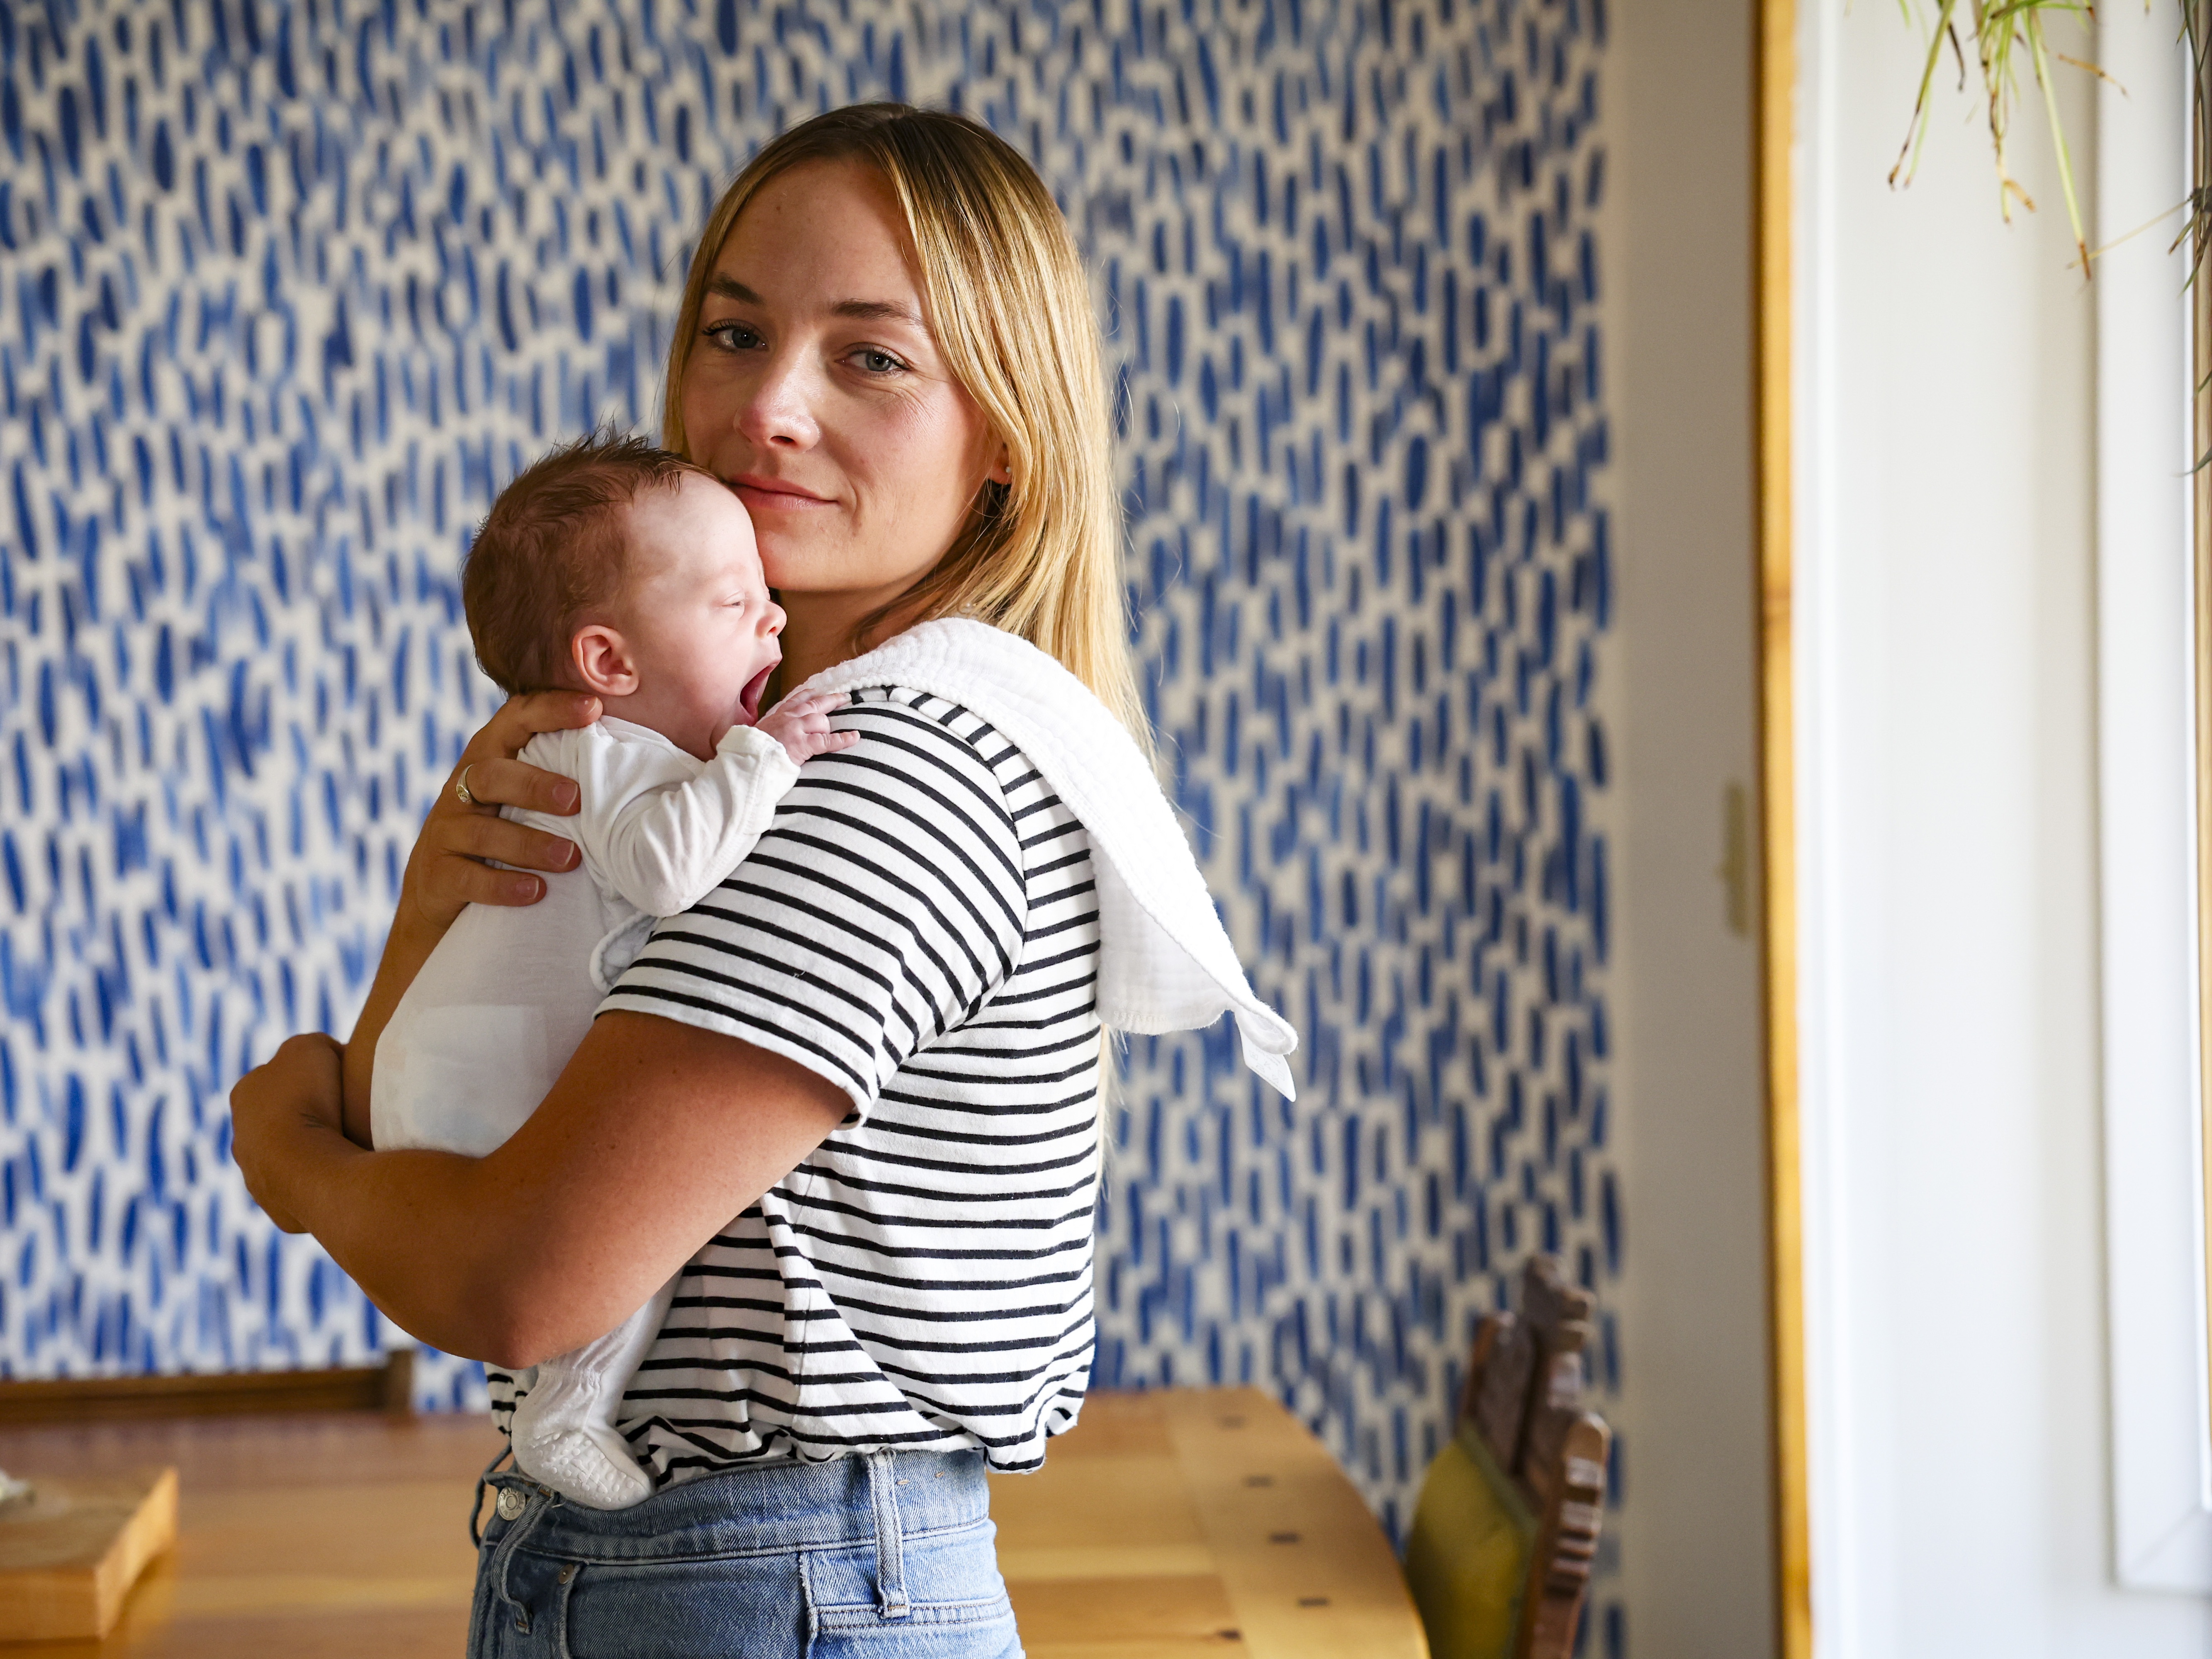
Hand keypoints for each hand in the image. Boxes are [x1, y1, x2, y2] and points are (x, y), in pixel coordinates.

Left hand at [230, 1033, 347, 1233]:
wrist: (307, 1165)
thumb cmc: (308, 1099)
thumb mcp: (311, 1046)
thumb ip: (313, 1045)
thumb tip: (327, 1060)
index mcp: (244, 1094)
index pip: (280, 1078)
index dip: (313, 1076)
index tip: (342, 1081)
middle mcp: (241, 1139)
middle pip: (282, 1122)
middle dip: (308, 1119)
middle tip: (345, 1117)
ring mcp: (256, 1178)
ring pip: (290, 1159)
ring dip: (313, 1153)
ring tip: (349, 1149)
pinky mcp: (278, 1210)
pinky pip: (305, 1190)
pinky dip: (323, 1181)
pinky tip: (345, 1174)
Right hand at [405, 692, 601, 930]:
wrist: (440, 895)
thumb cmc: (504, 834)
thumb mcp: (522, 798)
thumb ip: (562, 774)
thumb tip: (643, 759)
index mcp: (489, 758)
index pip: (514, 720)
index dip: (551, 710)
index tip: (594, 707)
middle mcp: (462, 789)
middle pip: (491, 774)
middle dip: (534, 784)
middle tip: (577, 799)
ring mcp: (446, 832)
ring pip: (481, 829)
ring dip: (528, 842)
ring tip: (571, 856)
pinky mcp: (438, 875)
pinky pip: (468, 879)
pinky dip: (503, 885)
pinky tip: (536, 890)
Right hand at [752, 691, 860, 767]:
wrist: (746, 763)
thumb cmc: (751, 752)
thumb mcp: (758, 734)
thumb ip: (772, 730)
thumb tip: (777, 734)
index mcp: (777, 716)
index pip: (796, 700)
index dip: (810, 695)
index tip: (819, 691)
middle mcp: (788, 718)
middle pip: (814, 704)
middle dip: (831, 700)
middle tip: (844, 697)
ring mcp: (796, 730)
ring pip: (821, 720)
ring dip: (829, 727)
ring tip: (840, 730)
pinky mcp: (802, 744)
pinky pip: (827, 740)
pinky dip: (843, 739)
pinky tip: (854, 737)